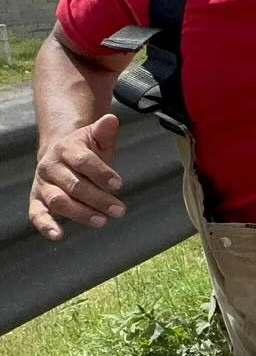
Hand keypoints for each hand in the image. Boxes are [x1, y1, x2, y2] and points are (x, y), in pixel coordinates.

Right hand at [29, 113, 124, 240]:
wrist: (59, 153)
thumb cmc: (83, 149)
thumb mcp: (95, 137)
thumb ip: (104, 131)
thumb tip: (111, 119)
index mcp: (66, 149)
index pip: (84, 161)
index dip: (102, 173)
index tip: (119, 185)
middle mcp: (51, 167)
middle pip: (74, 185)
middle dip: (98, 198)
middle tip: (119, 209)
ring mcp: (43, 184)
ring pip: (59, 200)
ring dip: (81, 213)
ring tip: (102, 220)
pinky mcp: (37, 200)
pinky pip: (37, 214)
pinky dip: (45, 225)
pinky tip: (58, 235)